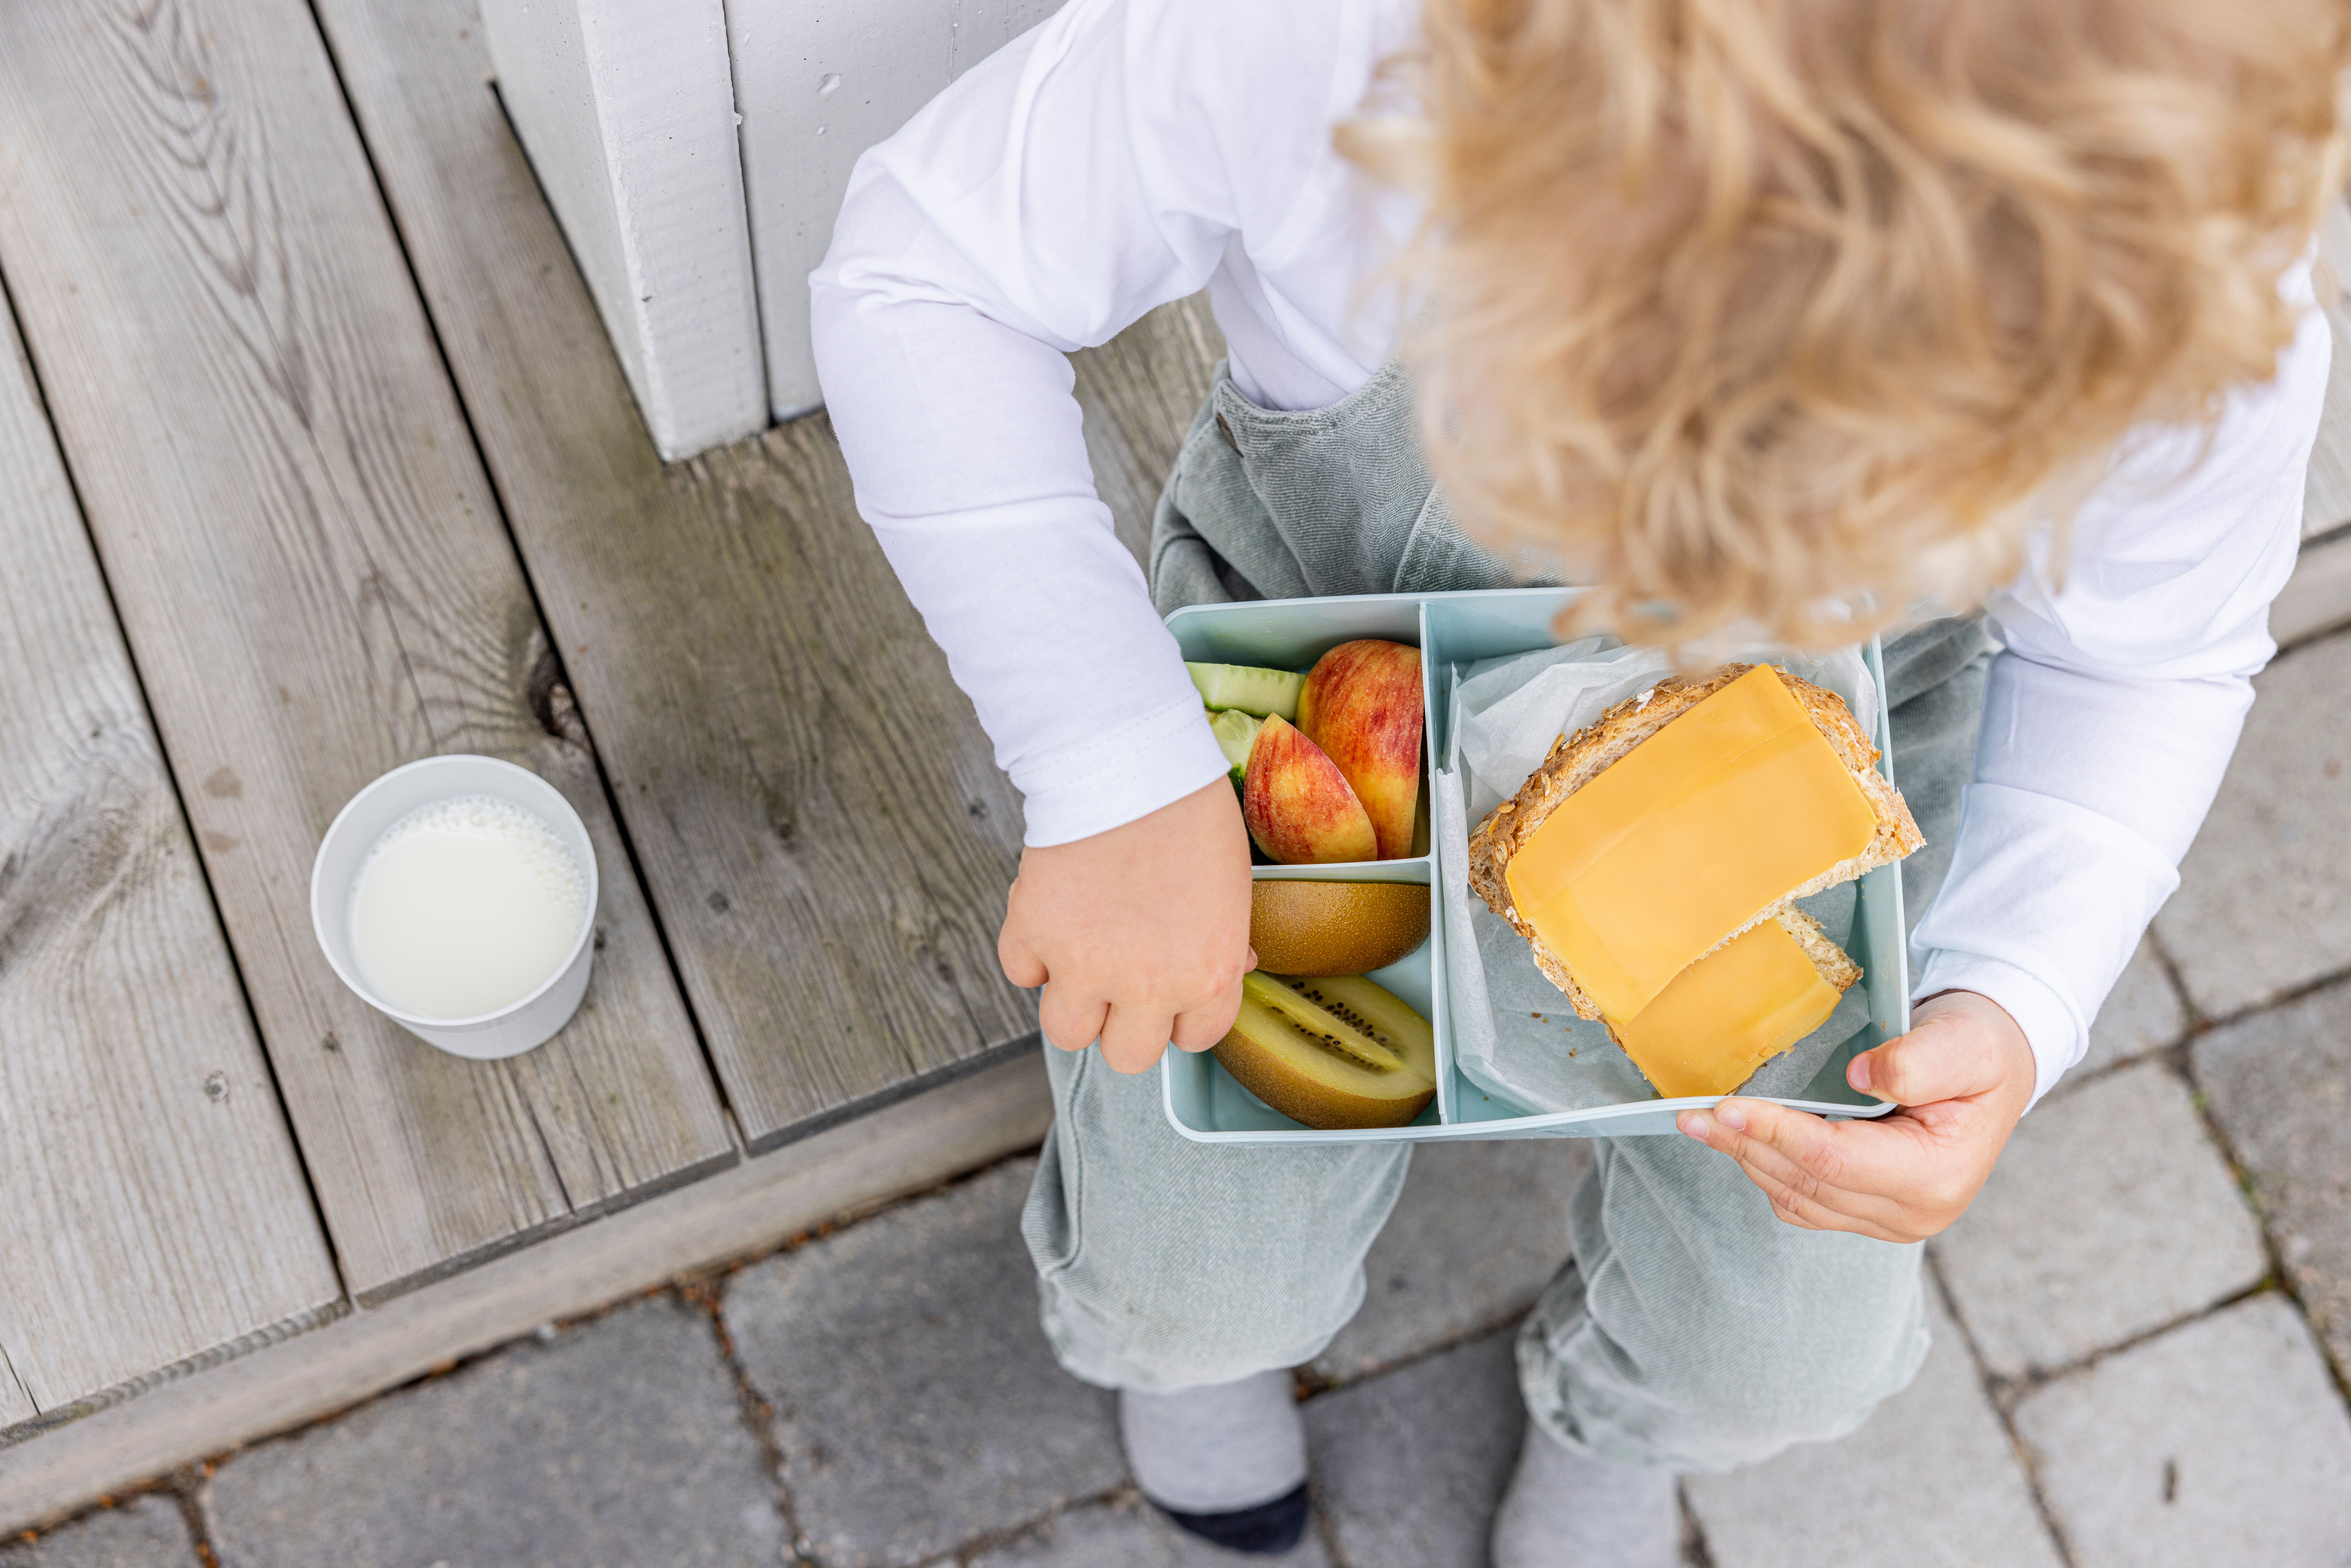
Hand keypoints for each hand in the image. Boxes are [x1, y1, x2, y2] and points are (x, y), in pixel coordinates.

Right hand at [998, 780, 1255, 1074]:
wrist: (1128, 761)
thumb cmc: (1188, 812)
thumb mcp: (1232, 886)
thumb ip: (1224, 942)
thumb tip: (1230, 969)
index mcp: (1207, 976)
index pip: (1193, 1039)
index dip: (1178, 1015)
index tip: (1169, 989)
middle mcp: (1149, 986)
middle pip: (1127, 1056)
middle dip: (1123, 1022)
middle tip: (1121, 978)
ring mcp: (1085, 966)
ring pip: (1067, 1033)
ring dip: (1073, 1001)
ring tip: (1082, 956)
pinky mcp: (1033, 935)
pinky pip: (1022, 973)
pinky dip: (1031, 952)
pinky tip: (1053, 915)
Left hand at [1674, 990, 2036, 1241]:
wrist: (1993, 1068)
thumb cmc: (1978, 1049)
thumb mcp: (1964, 1043)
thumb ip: (1918, 1062)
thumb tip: (1860, 1078)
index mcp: (1937, 1176)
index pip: (1835, 1160)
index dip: (1774, 1134)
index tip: (1724, 1109)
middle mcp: (1914, 1212)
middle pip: (1807, 1183)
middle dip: (1744, 1147)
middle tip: (1689, 1115)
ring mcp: (1892, 1219)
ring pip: (1798, 1197)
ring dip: (1748, 1160)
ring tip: (1703, 1124)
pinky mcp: (1872, 1212)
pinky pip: (1804, 1202)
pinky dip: (1769, 1171)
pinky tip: (1745, 1139)